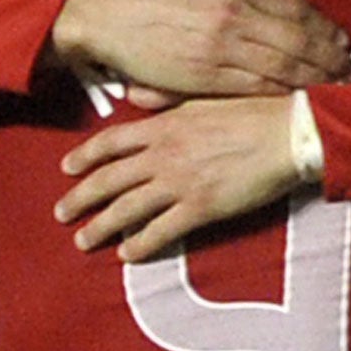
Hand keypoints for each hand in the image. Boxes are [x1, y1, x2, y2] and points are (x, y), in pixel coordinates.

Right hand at [50, 0, 350, 104]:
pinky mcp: (205, 73)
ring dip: (318, 78)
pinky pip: (257, 85)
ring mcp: (221, 44)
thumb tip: (280, 12)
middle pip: (301, 37)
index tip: (344, 42)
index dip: (327, 28)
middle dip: (333, 57)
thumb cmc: (150, 2)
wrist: (107, 16)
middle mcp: (234, 11)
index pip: (298, 7)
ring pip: (286, 64)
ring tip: (339, 89)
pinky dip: (285, 92)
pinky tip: (300, 98)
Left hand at [53, 95, 301, 260]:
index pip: (109, 142)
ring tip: (83, 241)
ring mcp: (180, 182)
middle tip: (60, 213)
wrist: (290, 132)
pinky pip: (160, 231)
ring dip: (100, 226)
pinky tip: (126, 254)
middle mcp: (163, 154)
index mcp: (162, 125)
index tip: (66, 168)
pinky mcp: (201, 208)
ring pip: (126, 209)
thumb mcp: (201, 96)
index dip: (84, 157)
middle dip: (80, 198)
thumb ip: (164, 101)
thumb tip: (134, 97)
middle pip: (108, 179)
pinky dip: (139, 244)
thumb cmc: (252, 111)